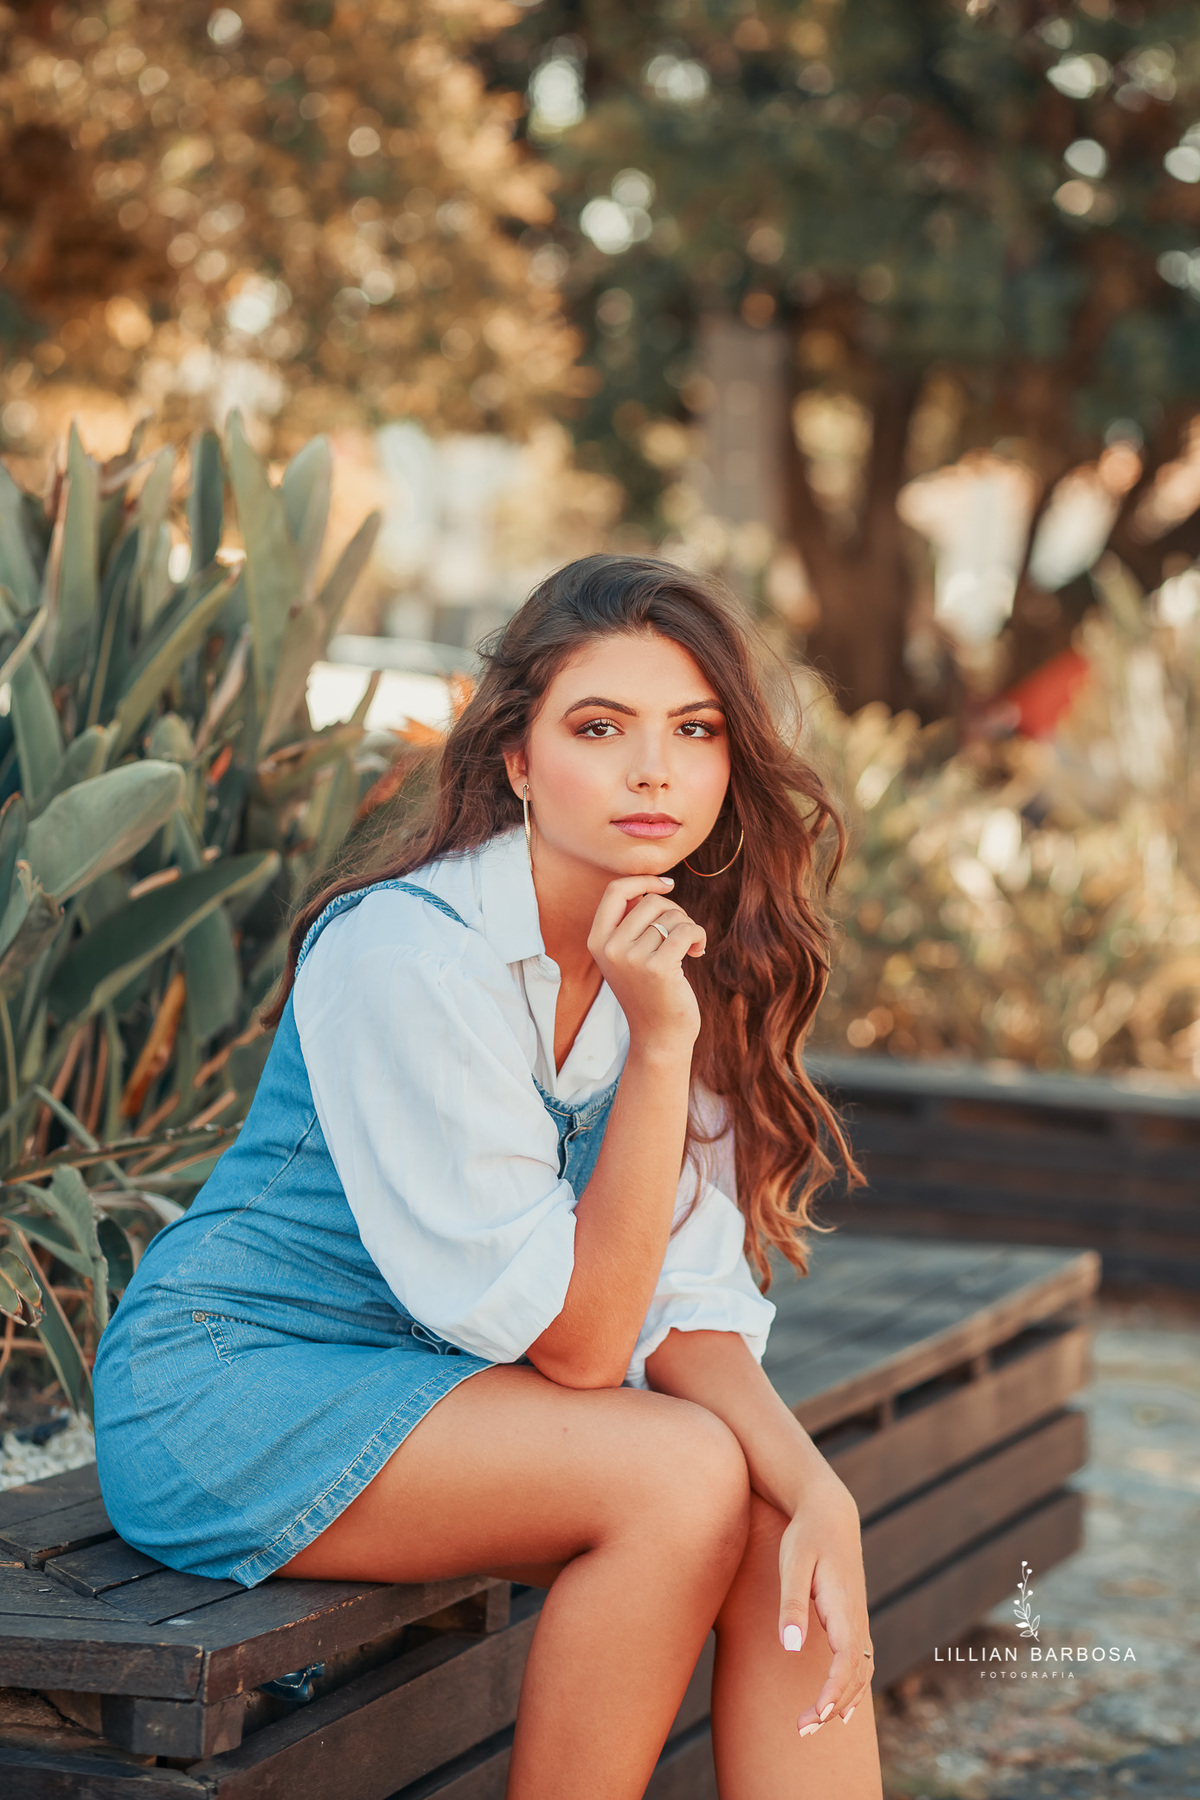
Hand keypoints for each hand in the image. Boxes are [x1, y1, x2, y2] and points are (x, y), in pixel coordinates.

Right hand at [586, 874, 705, 1052]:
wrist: (658, 1036)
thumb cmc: (649, 991)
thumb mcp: (628, 955)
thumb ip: (631, 923)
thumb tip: (652, 885)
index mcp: (597, 941)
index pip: (616, 891)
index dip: (644, 880)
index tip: (667, 884)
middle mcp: (610, 948)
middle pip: (651, 901)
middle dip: (674, 912)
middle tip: (681, 934)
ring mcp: (632, 958)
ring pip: (672, 916)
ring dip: (688, 928)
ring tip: (687, 948)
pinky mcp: (658, 968)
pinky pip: (687, 930)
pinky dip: (698, 936)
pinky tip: (698, 951)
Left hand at [777, 1470, 872, 1734]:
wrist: (830, 1513)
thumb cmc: (806, 1537)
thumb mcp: (793, 1564)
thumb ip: (792, 1605)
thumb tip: (791, 1647)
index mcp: (843, 1607)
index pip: (847, 1660)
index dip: (834, 1690)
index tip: (818, 1715)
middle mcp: (857, 1619)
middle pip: (854, 1673)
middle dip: (832, 1706)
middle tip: (802, 1730)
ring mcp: (858, 1621)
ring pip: (860, 1672)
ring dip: (841, 1702)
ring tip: (814, 1726)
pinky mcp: (852, 1620)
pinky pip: (860, 1663)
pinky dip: (852, 1689)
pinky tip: (841, 1710)